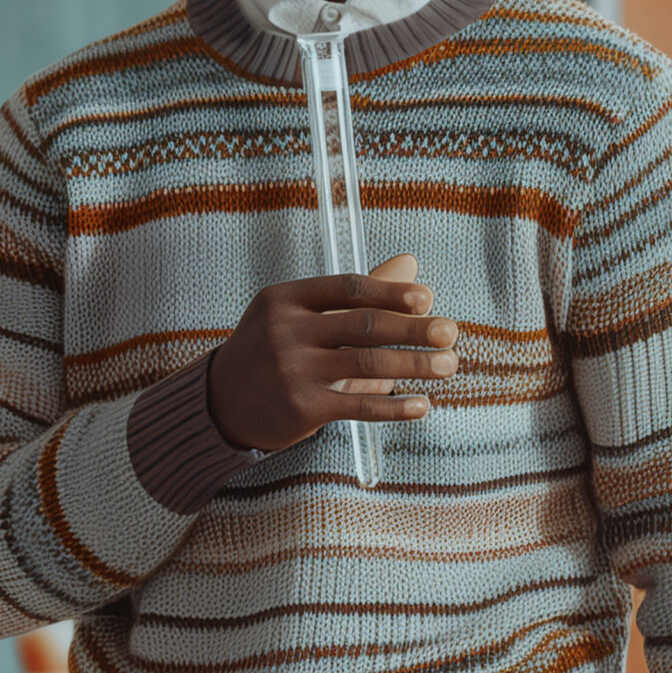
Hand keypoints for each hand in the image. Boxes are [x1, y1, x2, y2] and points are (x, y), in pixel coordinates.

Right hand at [206, 254, 459, 453]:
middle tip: (450, 332)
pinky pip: (358, 406)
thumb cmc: (270, 352)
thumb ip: (356, 294)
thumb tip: (410, 263)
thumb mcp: (299, 314)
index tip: (427, 298)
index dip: (391, 292)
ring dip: (414, 365)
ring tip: (448, 365)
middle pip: (363, 325)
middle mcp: (285, 331)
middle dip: (413, 329)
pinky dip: (394, 406)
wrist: (221, 403)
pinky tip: (421, 404)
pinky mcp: (301, 408)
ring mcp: (292, 371)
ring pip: (366, 365)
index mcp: (285, 299)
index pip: (347, 288)